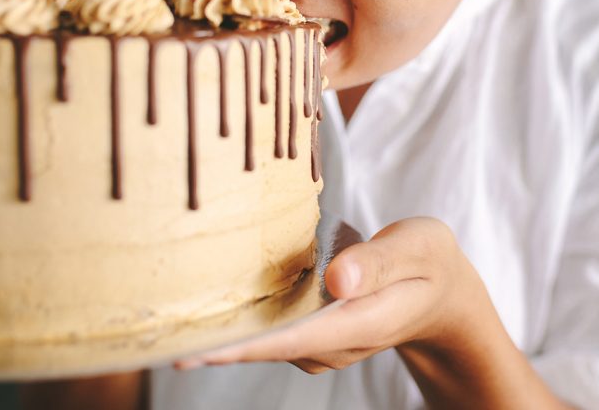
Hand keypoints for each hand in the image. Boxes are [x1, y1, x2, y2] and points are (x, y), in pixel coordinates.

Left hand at [174, 217, 479, 373]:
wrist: (440, 292)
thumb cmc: (428, 260)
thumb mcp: (420, 247)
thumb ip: (381, 261)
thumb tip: (337, 279)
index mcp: (364, 322)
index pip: (296, 339)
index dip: (245, 344)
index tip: (197, 350)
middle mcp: (337, 343)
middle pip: (268, 348)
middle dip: (215, 346)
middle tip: (158, 341)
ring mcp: (322, 344)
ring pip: (265, 342)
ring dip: (223, 332)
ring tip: (171, 318)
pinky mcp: (312, 334)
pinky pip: (270, 331)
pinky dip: (241, 321)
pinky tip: (211, 305)